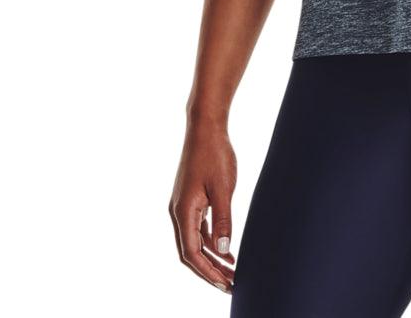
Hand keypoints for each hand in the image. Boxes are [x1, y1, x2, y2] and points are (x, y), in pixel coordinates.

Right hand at [169, 120, 237, 293]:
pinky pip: (199, 227)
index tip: (224, 283)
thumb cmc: (215, 154)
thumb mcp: (223, 189)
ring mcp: (184, 205)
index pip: (191, 252)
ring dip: (211, 257)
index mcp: (183, 211)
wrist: (206, 127)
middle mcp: (179, 211)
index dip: (207, 271)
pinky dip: (211, 240)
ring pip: (195, 240)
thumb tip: (223, 251)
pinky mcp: (192, 198)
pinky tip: (225, 249)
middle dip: (209, 270)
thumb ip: (223, 221)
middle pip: (191, 251)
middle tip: (230, 284)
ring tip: (231, 271)